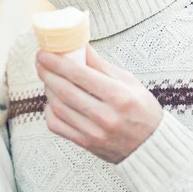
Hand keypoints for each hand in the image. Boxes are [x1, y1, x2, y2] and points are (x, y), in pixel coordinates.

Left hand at [36, 45, 163, 163]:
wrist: (151, 146)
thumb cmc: (142, 109)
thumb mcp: (128, 82)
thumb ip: (100, 65)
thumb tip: (78, 45)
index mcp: (119, 96)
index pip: (79, 75)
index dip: (57, 62)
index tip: (44, 52)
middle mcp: (106, 116)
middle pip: (65, 90)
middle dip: (47, 73)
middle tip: (40, 62)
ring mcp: (95, 133)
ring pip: (58, 107)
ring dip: (48, 89)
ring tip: (48, 78)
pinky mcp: (86, 144)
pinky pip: (57, 126)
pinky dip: (50, 111)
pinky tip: (53, 100)